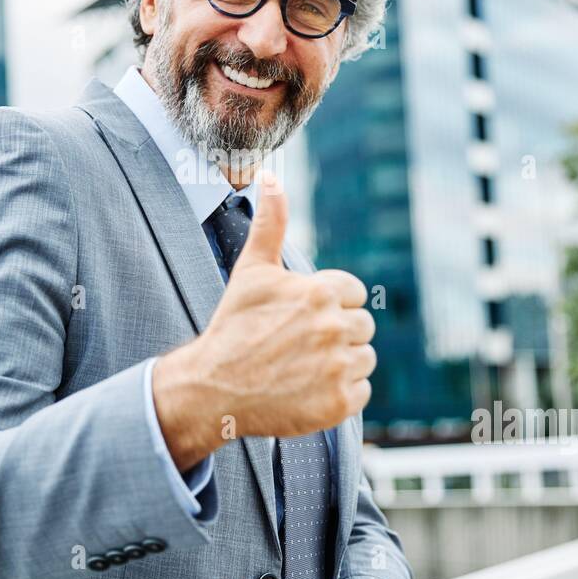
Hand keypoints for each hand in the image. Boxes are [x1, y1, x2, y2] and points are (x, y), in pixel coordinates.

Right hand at [153, 172, 375, 460]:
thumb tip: (269, 175)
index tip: (298, 318)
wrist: (213, 389)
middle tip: (298, 345)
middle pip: (362, 326)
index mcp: (320, 292)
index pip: (354, 294)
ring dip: (341, 363)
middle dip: (336, 333)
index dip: (327, 305)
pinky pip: (362, 390)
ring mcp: (338, 368)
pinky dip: (340, 393)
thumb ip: (271, 222)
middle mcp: (334, 328)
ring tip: (303, 367)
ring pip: (365, 358)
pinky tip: (308, 389)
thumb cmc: (233, 326)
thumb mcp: (252, 270)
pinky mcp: (340, 403)